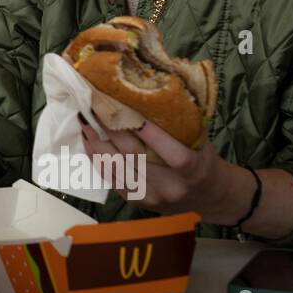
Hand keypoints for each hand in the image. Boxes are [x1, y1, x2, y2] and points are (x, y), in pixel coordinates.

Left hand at [78, 113, 241, 220]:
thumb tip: (154, 90)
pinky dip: (96, 158)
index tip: (128, 108)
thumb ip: (182, 123)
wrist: (209, 197)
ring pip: (116, 167)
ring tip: (84, 120)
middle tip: (94, 105)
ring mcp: (151, 196)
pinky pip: (110, 178)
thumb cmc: (204, 161)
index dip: (149, 133)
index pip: (171, 153)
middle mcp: (170, 186)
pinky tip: (88, 140)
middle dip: (111, 128)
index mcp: (192, 170)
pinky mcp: (136, 201)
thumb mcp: (202, 141)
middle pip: (134, 156)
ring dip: (96, 142)